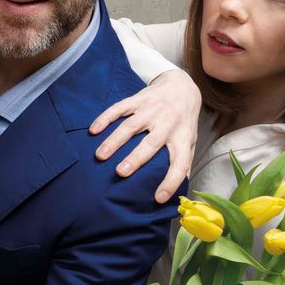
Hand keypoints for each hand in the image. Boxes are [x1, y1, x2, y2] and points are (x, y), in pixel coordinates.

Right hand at [90, 69, 200, 202]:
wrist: (182, 86)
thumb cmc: (184, 120)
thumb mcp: (190, 140)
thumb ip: (184, 162)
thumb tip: (179, 192)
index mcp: (183, 137)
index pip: (180, 163)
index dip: (171, 181)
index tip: (159, 198)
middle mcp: (168, 123)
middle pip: (151, 143)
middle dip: (135, 158)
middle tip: (120, 173)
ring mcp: (152, 110)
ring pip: (131, 126)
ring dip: (114, 141)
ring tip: (101, 155)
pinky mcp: (139, 99)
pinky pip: (120, 108)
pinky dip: (105, 118)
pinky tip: (93, 130)